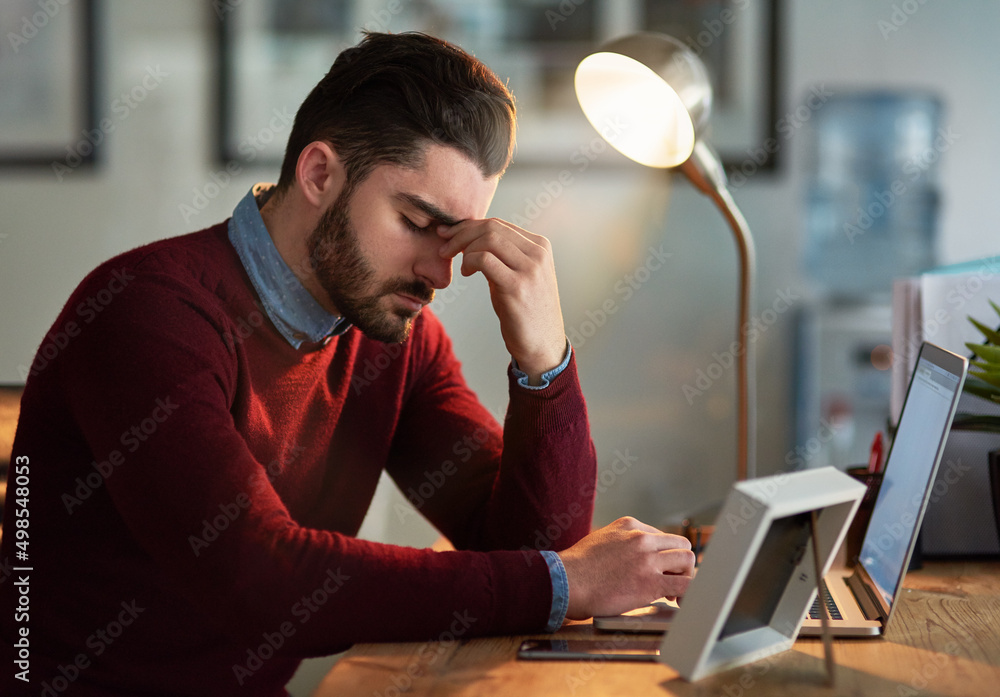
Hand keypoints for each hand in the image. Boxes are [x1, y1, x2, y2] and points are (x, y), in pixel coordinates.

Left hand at [438, 218, 564, 383]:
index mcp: (540, 246)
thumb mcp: (517, 276)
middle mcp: (538, 253)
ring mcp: (530, 269)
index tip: (449, 234)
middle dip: (461, 233)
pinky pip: (485, 260)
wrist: (542, 345)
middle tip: (444, 247)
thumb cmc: (525, 311)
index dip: (469, 226)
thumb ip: (502, 256)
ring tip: (452, 260)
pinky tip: (466, 273)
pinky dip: (469, 261)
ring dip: (462, 247)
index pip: (499, 224)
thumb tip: (471, 238)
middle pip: (491, 228)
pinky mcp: (517, 286)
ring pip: (488, 239)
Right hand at [557, 517, 694, 619]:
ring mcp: (647, 559)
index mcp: (629, 526)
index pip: (662, 536)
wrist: (567, 582)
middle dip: (679, 563)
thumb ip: (620, 542)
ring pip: (687, 560)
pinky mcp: (651, 582)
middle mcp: (641, 538)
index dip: (663, 555)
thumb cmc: (576, 567)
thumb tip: (628, 556)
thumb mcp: (600, 539)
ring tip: (673, 592)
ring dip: (685, 576)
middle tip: (670, 580)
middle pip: (681, 544)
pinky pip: (685, 584)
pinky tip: (680, 602)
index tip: (658, 569)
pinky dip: (689, 593)